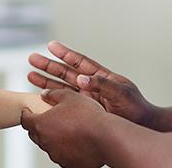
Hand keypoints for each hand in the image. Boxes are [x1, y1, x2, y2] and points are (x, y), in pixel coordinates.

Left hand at [20, 90, 105, 167]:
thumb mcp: (70, 96)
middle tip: (47, 120)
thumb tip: (44, 94)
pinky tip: (74, 142)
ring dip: (51, 139)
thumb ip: (53, 94)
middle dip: (38, 126)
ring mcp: (56, 155)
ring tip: (64, 130)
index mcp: (42, 123)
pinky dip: (64, 149)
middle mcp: (45, 141)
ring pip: (48, 146)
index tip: (29, 111)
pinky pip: (61, 156)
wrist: (107, 137)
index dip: (26, 114)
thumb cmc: (89, 116)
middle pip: (35, 134)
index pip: (25, 119)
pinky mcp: (67, 164)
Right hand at [27, 41, 156, 127]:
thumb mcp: (121, 93)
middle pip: (66, 73)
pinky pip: (65, 103)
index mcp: (101, 76)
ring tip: (30, 74)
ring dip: (46, 81)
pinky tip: (41, 96)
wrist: (141, 126)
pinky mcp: (84, 111)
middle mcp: (91, 86)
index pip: (80, 62)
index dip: (65, 54)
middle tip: (32, 58)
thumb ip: (101, 84)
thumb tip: (81, 79)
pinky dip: (53, 99)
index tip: (51, 45)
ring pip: (62, 87)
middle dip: (49, 66)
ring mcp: (86, 98)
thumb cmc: (136, 108)